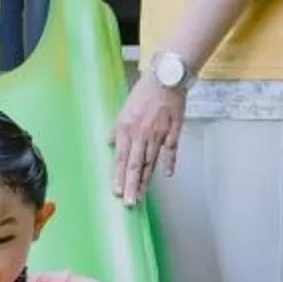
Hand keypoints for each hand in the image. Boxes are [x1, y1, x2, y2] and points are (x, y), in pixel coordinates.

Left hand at [109, 76, 183, 203]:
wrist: (165, 77)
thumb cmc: (144, 93)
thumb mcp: (124, 109)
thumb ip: (118, 129)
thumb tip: (109, 142)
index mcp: (126, 128)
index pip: (121, 158)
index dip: (120, 176)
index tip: (118, 193)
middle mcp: (141, 133)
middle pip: (136, 164)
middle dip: (132, 185)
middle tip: (130, 203)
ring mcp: (158, 133)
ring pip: (151, 161)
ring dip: (147, 180)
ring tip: (143, 195)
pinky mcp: (174, 129)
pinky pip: (171, 149)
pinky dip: (170, 162)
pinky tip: (167, 175)